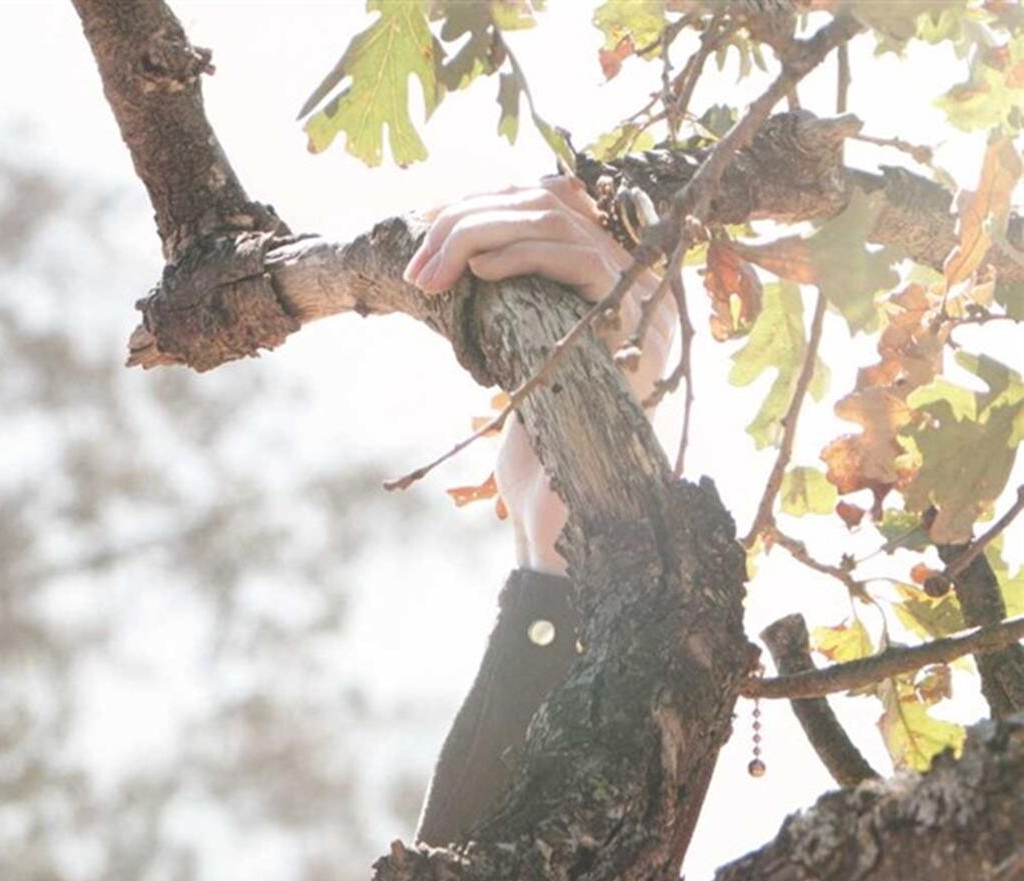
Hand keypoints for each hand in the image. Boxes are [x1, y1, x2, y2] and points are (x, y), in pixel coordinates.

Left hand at [402, 174, 675, 566]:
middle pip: (548, 204)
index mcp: (601, 277)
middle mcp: (627, 277)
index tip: (425, 221)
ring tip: (429, 272)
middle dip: (471, 218)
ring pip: (558, 220)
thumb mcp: (509, 349)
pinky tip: (476, 271)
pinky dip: (521, 255)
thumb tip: (462, 241)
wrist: (559, 506)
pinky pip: (577, 260)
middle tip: (416, 257)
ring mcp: (637, 295)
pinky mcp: (633, 321)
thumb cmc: (530, 440)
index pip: (545, 205)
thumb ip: (505, 291)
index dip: (483, 201)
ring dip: (480, 234)